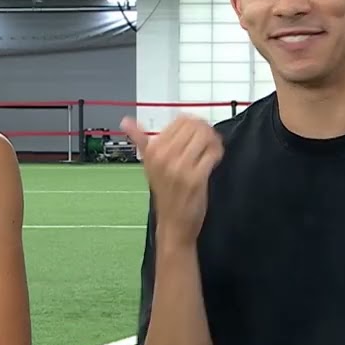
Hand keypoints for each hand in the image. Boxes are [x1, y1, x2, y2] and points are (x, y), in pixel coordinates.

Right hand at [121, 115, 223, 241]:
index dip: (193, 124)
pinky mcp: (196, 178)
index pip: (180, 120)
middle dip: (205, 130)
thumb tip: (126, 121)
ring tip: (211, 149)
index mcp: (152, 150)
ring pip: (205, 137)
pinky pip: (213, 154)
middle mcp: (164, 157)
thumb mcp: (149, 164)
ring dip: (213, 141)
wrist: (173, 223)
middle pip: (194, 126)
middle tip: (208, 140)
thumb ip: (140, 140)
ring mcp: (180, 168)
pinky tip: (213, 160)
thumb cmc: (164, 194)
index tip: (196, 132)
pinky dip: (217, 154)